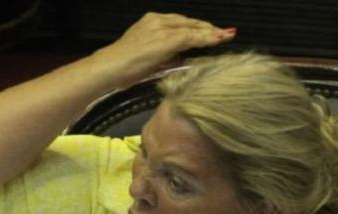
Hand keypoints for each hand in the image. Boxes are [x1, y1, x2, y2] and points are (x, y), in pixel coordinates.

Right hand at [93, 12, 235, 86]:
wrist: (110, 68)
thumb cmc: (125, 67)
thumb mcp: (150, 58)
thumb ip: (167, 56)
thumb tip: (182, 60)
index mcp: (152, 22)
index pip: (182, 23)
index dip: (199, 28)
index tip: (214, 33)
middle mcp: (157, 21)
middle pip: (190, 22)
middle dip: (210, 28)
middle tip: (227, 33)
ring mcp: (161, 28)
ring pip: (192, 27)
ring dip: (211, 32)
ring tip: (226, 35)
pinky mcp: (165, 39)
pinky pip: (191, 36)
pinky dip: (206, 38)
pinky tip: (218, 40)